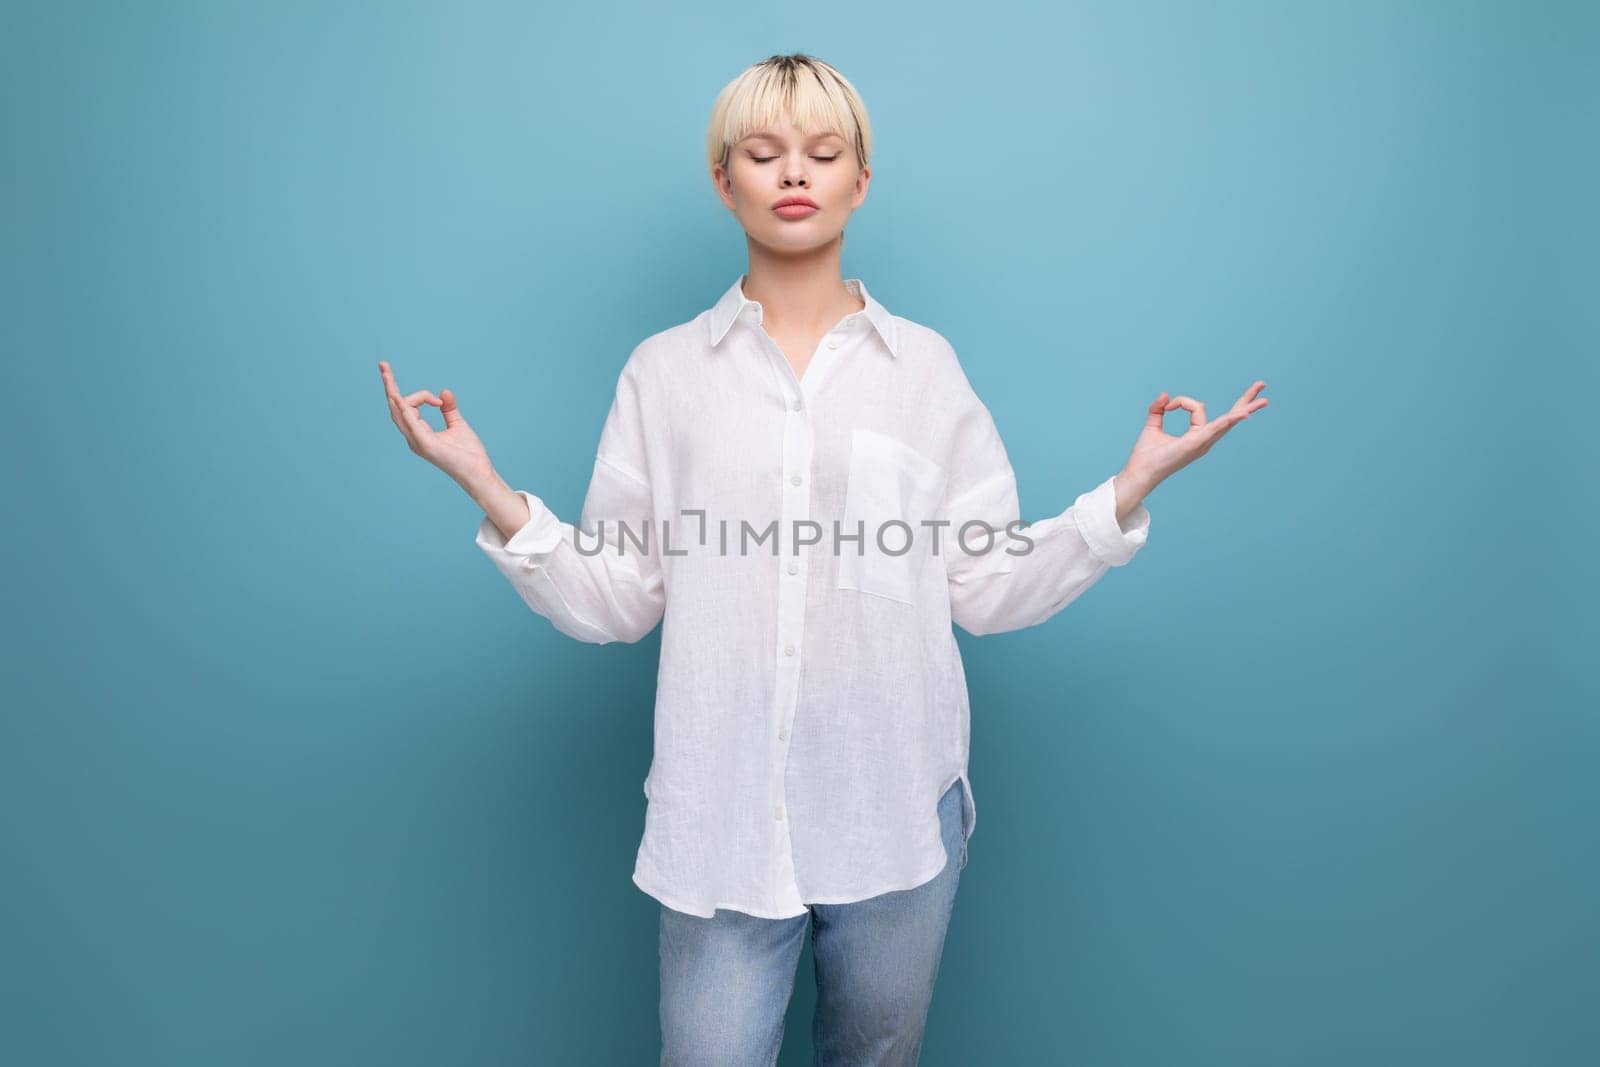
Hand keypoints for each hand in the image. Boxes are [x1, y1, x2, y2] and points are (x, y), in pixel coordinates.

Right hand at [379, 360, 494, 489]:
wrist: (478, 473)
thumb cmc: (468, 453)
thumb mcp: (457, 425)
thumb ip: (449, 409)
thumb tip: (443, 391)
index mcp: (419, 433)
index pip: (407, 407)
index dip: (421, 396)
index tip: (439, 400)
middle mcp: (413, 437)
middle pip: (396, 407)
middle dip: (389, 385)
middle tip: (382, 364)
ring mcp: (417, 441)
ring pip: (399, 411)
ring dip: (391, 390)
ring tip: (385, 370)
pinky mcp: (425, 444)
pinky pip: (410, 423)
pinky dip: (403, 408)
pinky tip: (397, 395)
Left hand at [1119, 380, 1268, 500]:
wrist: (1140, 471)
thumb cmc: (1146, 454)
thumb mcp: (1153, 425)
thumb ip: (1158, 409)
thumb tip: (1165, 395)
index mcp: (1197, 436)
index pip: (1197, 407)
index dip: (1181, 401)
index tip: (1167, 405)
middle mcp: (1204, 440)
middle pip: (1230, 417)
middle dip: (1246, 400)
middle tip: (1261, 384)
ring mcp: (1203, 442)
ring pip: (1228, 421)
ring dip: (1246, 407)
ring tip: (1263, 398)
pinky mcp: (1196, 443)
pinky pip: (1216, 428)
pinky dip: (1229, 420)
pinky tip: (1243, 414)